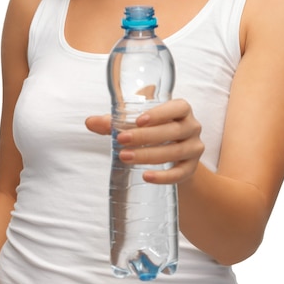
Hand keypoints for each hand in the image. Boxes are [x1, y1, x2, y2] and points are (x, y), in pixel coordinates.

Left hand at [85, 99, 203, 184]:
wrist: (174, 157)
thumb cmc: (153, 132)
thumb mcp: (136, 124)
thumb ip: (113, 122)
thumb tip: (89, 122)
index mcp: (181, 110)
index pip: (178, 107)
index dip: (160, 113)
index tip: (139, 120)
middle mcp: (192, 126)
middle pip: (173, 131)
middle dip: (146, 136)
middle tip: (121, 140)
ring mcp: (194, 148)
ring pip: (176, 152)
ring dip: (149, 155)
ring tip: (126, 157)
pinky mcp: (191, 169)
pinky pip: (180, 173)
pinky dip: (163, 176)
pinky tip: (146, 176)